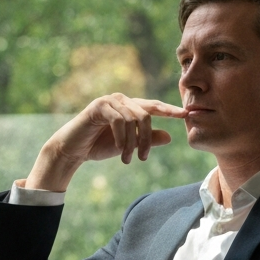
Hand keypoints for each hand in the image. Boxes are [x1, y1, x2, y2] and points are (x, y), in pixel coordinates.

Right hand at [25, 93, 187, 191]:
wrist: (72, 150)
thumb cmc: (99, 146)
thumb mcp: (128, 145)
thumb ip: (147, 139)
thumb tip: (169, 136)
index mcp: (130, 106)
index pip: (154, 106)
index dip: (170, 110)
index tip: (186, 115)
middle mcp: (121, 100)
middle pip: (146, 115)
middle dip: (146, 139)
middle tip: (143, 158)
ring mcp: (110, 100)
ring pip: (133, 119)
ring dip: (132, 142)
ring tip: (127, 159)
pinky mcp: (98, 106)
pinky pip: (119, 120)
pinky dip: (122, 137)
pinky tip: (119, 149)